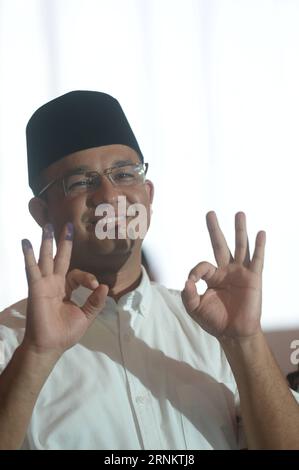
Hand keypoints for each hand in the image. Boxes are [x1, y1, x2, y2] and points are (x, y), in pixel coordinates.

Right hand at [21, 223, 107, 356]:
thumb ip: (95, 302)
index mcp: (66, 289)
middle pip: (60, 258)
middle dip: (64, 242)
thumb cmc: (65, 333)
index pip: (77, 273)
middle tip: (68, 225)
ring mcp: (44, 284)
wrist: (50, 345)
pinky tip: (25, 242)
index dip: (88, 277)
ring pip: (46, 258)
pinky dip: (28, 255)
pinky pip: (32, 268)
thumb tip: (105, 286)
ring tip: (48, 226)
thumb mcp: (86, 316)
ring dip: (47, 242)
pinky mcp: (36, 287)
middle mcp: (54, 283)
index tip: (95, 286)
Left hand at [181, 212, 265, 340]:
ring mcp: (240, 273)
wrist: (233, 334)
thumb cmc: (214, 321)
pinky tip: (260, 233)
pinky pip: (257, 259)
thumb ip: (188, 295)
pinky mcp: (254, 278)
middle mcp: (226, 271)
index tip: (192, 282)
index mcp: (212, 277)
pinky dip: (259, 246)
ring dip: (239, 230)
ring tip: (239, 213)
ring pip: (240, 247)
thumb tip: (187, 280)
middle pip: (220, 245)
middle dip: (214, 229)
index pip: (202, 266)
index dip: (196, 272)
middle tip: (210, 213)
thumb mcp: (195, 308)